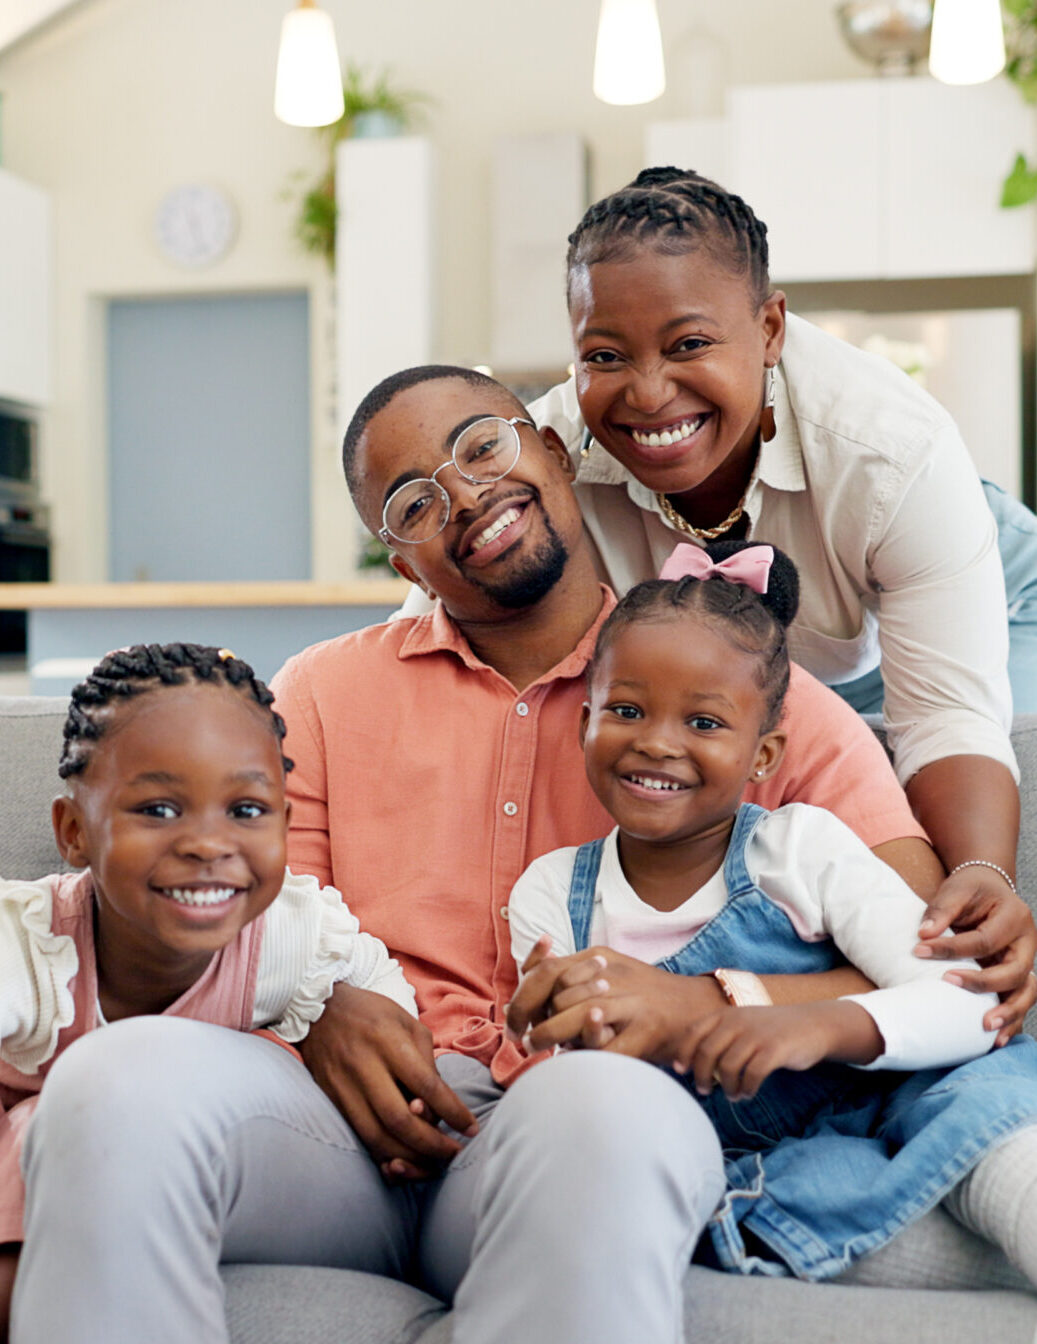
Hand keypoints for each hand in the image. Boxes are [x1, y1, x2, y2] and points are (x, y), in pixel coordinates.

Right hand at [300, 982, 476, 1179]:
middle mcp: (364, 1066)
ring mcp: (344, 1086)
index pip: (426, 1085)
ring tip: (432, 1162)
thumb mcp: (406, 1022)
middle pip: (400, 1119)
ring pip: (377, 1136)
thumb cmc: (371, 1013)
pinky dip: (382, 1155)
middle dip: (431, 1145)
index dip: (452, 1111)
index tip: (471, 1128)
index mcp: (388, 1041)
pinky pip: (359, 1137)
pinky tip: (402, 1161)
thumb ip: (425, 1061)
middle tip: (453, 1153)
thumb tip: (440, 1104)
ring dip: (408, 1157)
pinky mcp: (332, 1100)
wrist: (316, 1010)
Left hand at [508, 943, 725, 1061]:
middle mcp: (613, 976)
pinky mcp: (647, 1030)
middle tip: (527, 1041)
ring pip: (578, 1017)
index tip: (514, 1023)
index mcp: (598, 958)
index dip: (524, 998)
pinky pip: (607, 1048)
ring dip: (553, 1037)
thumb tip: (527, 974)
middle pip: (557, 996)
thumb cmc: (644, 993)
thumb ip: (570, 970)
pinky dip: (587, 1056)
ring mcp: (632, 1002)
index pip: (546, 970)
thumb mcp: (606, 969)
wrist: (699, 1006)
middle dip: (536, 1022)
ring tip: (543, 1050)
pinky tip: (576, 1060)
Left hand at [674, 1001, 879, 1099]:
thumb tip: (695, 1065)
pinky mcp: (775, 1049)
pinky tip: (748, 1093)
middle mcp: (738, 1022)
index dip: (684, 1053)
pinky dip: (747, 1088)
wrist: (812, 1024)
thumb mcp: (743, 1024)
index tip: (681, 1070)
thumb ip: (721, 1037)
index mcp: (727, 1014)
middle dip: (701, 1076)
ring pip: (728, 1067)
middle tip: (704, 1091)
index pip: (695, 1032)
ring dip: (727, 1087)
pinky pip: (752, 1074)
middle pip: (707, 1052)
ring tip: (733, 1095)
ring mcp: (757, 1034)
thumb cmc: (771, 1030)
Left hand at [913, 868, 1036, 1044]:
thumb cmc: (971, 890)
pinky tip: (996, 1039)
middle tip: (948, 982)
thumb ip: (941, 910)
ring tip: (985, 1028)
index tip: (919, 950)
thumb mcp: (956, 890)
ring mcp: (1026, 962)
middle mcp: (1027, 942)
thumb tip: (924, 935)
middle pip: (1014, 971)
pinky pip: (1020, 1002)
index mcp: (1014, 917)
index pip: (984, 940)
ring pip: (1026, 993)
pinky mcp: (1019, 976)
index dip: (952, 948)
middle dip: (982, 983)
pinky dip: (1012, 1020)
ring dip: (1008, 1012)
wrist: (988, 889)